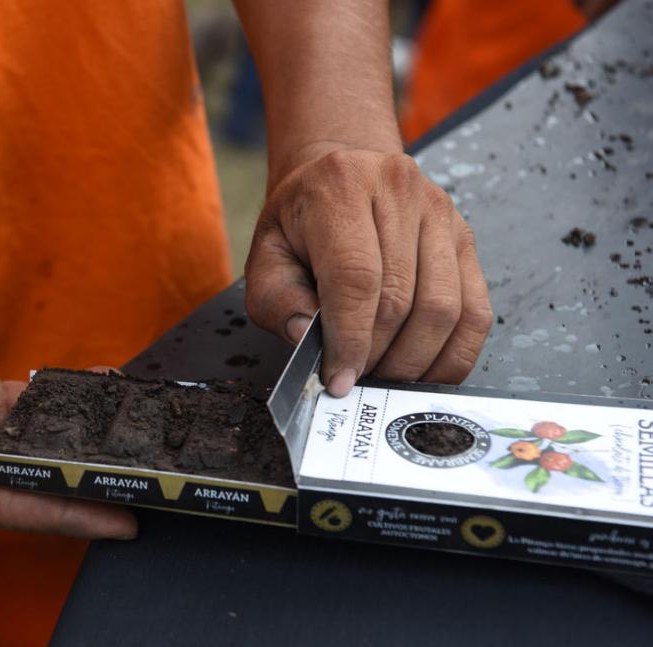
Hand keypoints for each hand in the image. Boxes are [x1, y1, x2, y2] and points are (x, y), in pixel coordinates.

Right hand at [0, 257, 135, 538]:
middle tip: (150, 483)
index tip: (119, 521)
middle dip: (84, 485)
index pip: (1, 503)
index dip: (62, 514)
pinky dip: (57, 399)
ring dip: (77, 441)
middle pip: (25, 480)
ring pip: (29, 442)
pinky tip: (94, 390)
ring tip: (137, 438)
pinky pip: (21, 404)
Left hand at [244, 147, 492, 395]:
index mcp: (340, 187)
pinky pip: (476, 311)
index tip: (339, 379)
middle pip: (401, 298)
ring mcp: (441, 212)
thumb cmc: (300, 223)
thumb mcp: (267, 255)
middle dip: (378, 356)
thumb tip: (307, 339)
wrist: (338, 175)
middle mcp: (398, 190)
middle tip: (357, 381)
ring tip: (384, 377)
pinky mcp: (465, 238)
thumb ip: (278, 299)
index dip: (350, 339)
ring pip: (444, 309)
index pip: (356, 277)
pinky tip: (423, 372)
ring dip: (414, 360)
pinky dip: (452, 355)